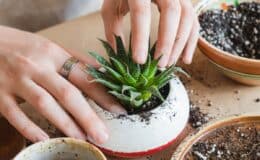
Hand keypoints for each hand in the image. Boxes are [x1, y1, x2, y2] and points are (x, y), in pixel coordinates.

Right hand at [0, 26, 124, 143]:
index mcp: (53, 53)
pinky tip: (45, 139)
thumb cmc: (24, 46)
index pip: (83, 76)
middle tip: (102, 135)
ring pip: (45, 105)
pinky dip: (31, 129)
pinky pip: (16, 115)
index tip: (119, 110)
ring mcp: (16, 80)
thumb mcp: (51, 47)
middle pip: (67, 93)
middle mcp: (37, 66)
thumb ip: (75, 61)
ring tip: (81, 139)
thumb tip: (100, 73)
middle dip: (87, 117)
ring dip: (65, 124)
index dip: (103, 95)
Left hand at [101, 0, 198, 66]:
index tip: (139, 60)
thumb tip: (119, 55)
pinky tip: (185, 58)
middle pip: (172, 12)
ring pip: (187, 16)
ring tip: (168, 63)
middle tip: (159, 64)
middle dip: (167, 41)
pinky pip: (193, 20)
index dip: (141, 37)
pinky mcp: (185, 1)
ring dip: (180, 43)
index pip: (141, 12)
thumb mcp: (112, 8)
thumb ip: (113, 29)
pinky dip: (191, 41)